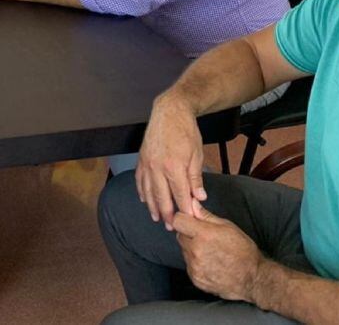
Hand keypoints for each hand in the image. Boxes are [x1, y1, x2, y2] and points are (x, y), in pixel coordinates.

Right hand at [136, 93, 206, 229]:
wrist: (169, 112)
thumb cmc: (186, 132)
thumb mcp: (196, 155)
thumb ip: (196, 178)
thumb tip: (199, 198)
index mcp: (174, 168)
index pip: (180, 196)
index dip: (185, 210)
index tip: (189, 222)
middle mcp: (157, 168)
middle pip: (161, 197)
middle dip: (167, 214)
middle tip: (171, 228)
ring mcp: (147, 164)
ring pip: (148, 191)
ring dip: (152, 206)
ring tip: (156, 218)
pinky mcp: (141, 159)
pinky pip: (139, 180)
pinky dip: (141, 191)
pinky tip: (144, 199)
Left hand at [173, 208, 262, 301]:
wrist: (253, 278)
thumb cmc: (243, 251)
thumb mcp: (227, 227)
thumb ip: (205, 215)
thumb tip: (192, 203)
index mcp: (203, 235)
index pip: (178, 221)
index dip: (183, 218)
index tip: (190, 221)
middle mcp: (196, 251)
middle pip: (180, 236)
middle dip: (189, 234)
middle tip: (205, 238)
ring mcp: (195, 267)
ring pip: (184, 251)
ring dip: (192, 249)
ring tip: (210, 252)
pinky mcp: (196, 279)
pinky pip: (189, 266)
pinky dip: (196, 263)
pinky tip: (210, 263)